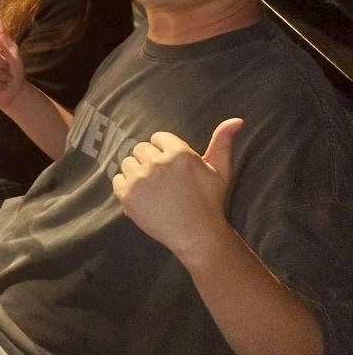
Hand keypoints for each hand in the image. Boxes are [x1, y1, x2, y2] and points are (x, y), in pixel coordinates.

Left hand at [112, 119, 241, 259]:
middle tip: (163, 179)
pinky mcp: (127, 195)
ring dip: (137, 172)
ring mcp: (140, 179)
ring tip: (153, 188)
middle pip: (141, 148)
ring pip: (127, 162)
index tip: (172, 167)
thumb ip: (223, 141)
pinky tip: (142, 196)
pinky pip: (117, 179)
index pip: (158, 137)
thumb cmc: (210, 201)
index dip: (164, 151)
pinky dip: (126, 186)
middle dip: (150, 160)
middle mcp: (157, 163)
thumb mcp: (220, 170)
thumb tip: (237, 119)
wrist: (198, 235)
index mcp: (179, 153)